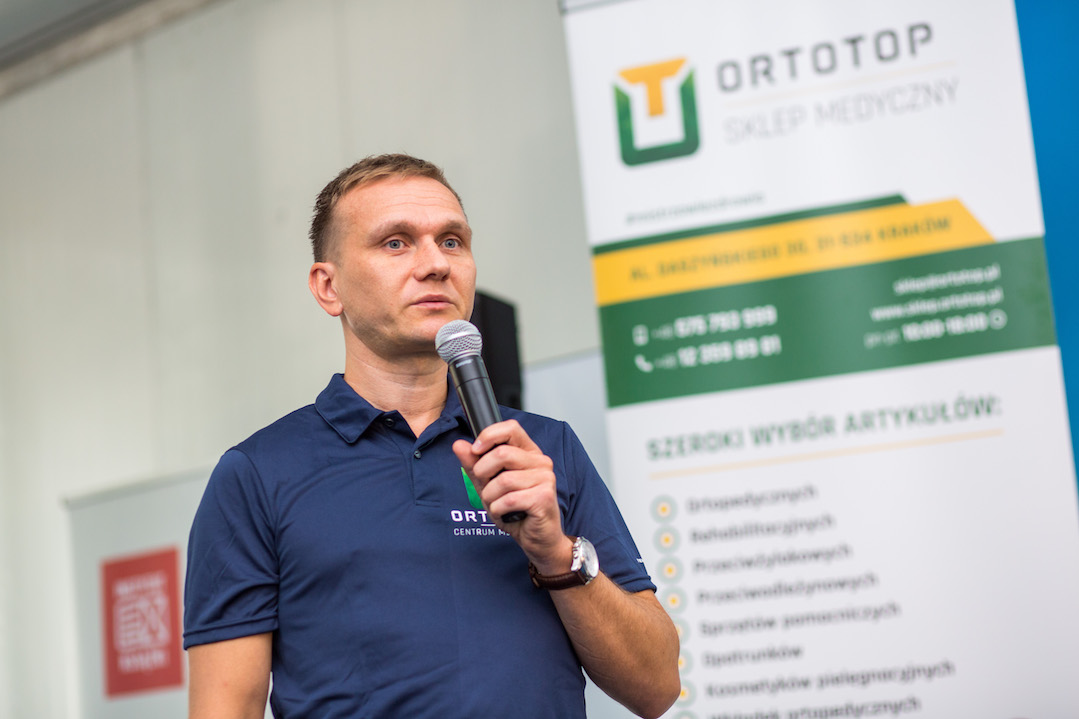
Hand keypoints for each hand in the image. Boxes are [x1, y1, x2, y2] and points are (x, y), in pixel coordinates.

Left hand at [452, 420, 571, 571]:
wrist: (537, 539)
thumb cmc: (516, 510)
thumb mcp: (489, 485)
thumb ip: (474, 465)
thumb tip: (459, 445)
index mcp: (529, 453)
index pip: (511, 428)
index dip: (489, 436)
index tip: (476, 451)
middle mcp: (541, 462)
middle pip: (502, 454)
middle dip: (483, 474)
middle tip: (487, 490)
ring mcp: (545, 479)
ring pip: (503, 480)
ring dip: (491, 498)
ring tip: (497, 506)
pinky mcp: (544, 497)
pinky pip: (509, 499)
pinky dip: (498, 510)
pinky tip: (505, 515)